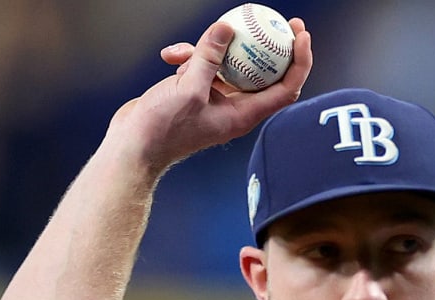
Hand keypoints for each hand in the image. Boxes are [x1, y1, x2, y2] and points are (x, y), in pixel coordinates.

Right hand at [108, 16, 312, 172]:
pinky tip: (171, 56)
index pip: (286, 87)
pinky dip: (188, 57)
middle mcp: (235, 108)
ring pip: (227, 63)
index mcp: (244, 115)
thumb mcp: (188, 89)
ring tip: (186, 51)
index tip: (301, 35)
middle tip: (272, 17)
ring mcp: (216, 99)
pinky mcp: (196, 91)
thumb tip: (226, 28)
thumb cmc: (163, 130)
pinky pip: (202, 66)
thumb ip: (209, 58)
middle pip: (262, 71)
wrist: (133, 146)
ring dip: (207, 50)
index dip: (299, 61)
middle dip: (266, 44)